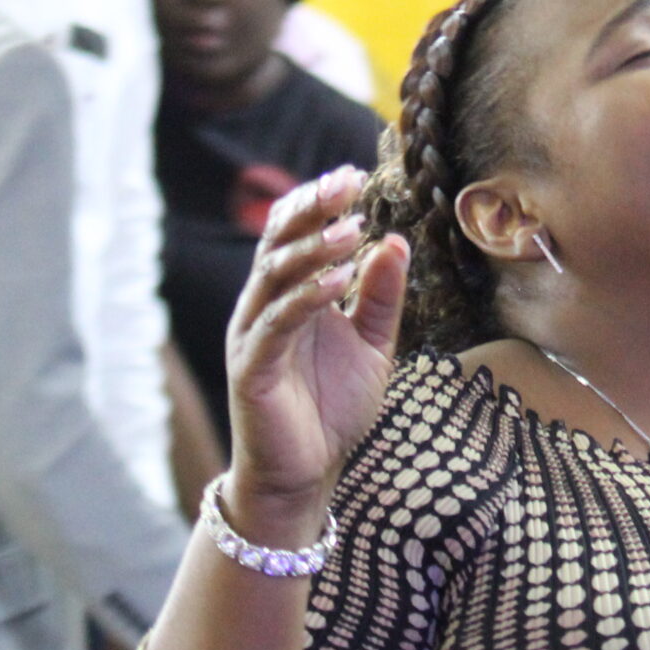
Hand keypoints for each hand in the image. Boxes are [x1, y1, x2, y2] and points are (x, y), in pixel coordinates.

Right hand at [221, 166, 408, 536]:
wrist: (305, 475)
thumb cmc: (331, 410)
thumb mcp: (372, 346)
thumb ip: (381, 297)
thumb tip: (396, 242)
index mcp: (288, 295)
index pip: (295, 234)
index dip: (318, 203)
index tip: (353, 174)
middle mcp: (263, 306)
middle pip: (278, 242)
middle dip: (312, 209)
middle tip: (346, 183)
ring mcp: (254, 334)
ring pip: (275, 275)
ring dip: (314, 248)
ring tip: (351, 228)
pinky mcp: (252, 366)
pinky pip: (278, 321)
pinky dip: (308, 296)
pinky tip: (339, 280)